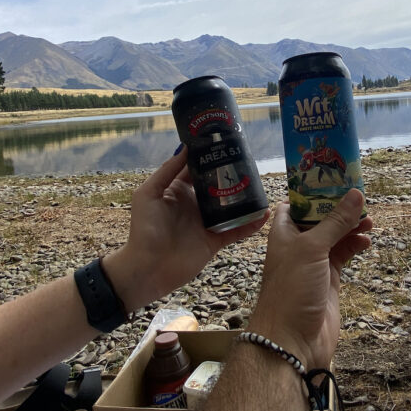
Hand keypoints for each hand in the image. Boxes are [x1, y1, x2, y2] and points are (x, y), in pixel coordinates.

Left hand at [103, 148, 267, 312]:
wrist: (149, 268)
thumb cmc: (145, 229)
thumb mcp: (149, 194)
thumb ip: (167, 170)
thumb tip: (185, 146)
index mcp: (177, 191)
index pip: (196, 169)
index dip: (208, 157)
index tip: (223, 142)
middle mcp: (194, 204)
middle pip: (217, 186)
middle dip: (231, 174)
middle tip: (249, 161)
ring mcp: (206, 223)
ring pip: (230, 206)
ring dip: (245, 198)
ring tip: (261, 185)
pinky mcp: (216, 240)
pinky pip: (237, 229)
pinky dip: (251, 223)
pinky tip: (265, 213)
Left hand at [249, 189, 372, 371]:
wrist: (291, 340)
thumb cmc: (292, 290)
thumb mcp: (312, 248)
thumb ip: (335, 221)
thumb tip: (356, 194)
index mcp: (283, 233)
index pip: (294, 204)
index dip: (311, 192)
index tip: (333, 180)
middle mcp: (297, 246)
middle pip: (319, 219)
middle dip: (338, 209)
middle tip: (360, 199)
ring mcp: (314, 263)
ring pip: (334, 237)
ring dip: (350, 227)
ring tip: (369, 220)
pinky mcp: (328, 279)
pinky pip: (343, 255)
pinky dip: (355, 246)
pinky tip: (366, 241)